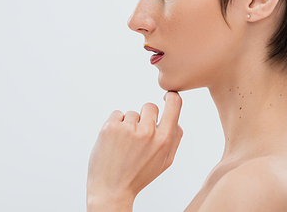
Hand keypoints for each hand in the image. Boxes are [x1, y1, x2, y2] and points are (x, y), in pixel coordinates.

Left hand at [87, 92, 183, 211]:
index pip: (175, 104)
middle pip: (150, 107)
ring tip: (124, 145)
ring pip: (132, 113)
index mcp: (164, 140)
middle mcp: (147, 132)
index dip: (172, 97)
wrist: (111, 189)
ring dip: (128, 125)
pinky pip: (117, 114)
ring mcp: (128, 128)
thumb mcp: (164, 162)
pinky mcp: (110, 127)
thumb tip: (176, 119)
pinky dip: (115, 125)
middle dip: (145, 117)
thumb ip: (174, 139)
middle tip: (138, 136)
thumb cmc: (138, 176)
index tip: (168, 96)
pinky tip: (114, 142)